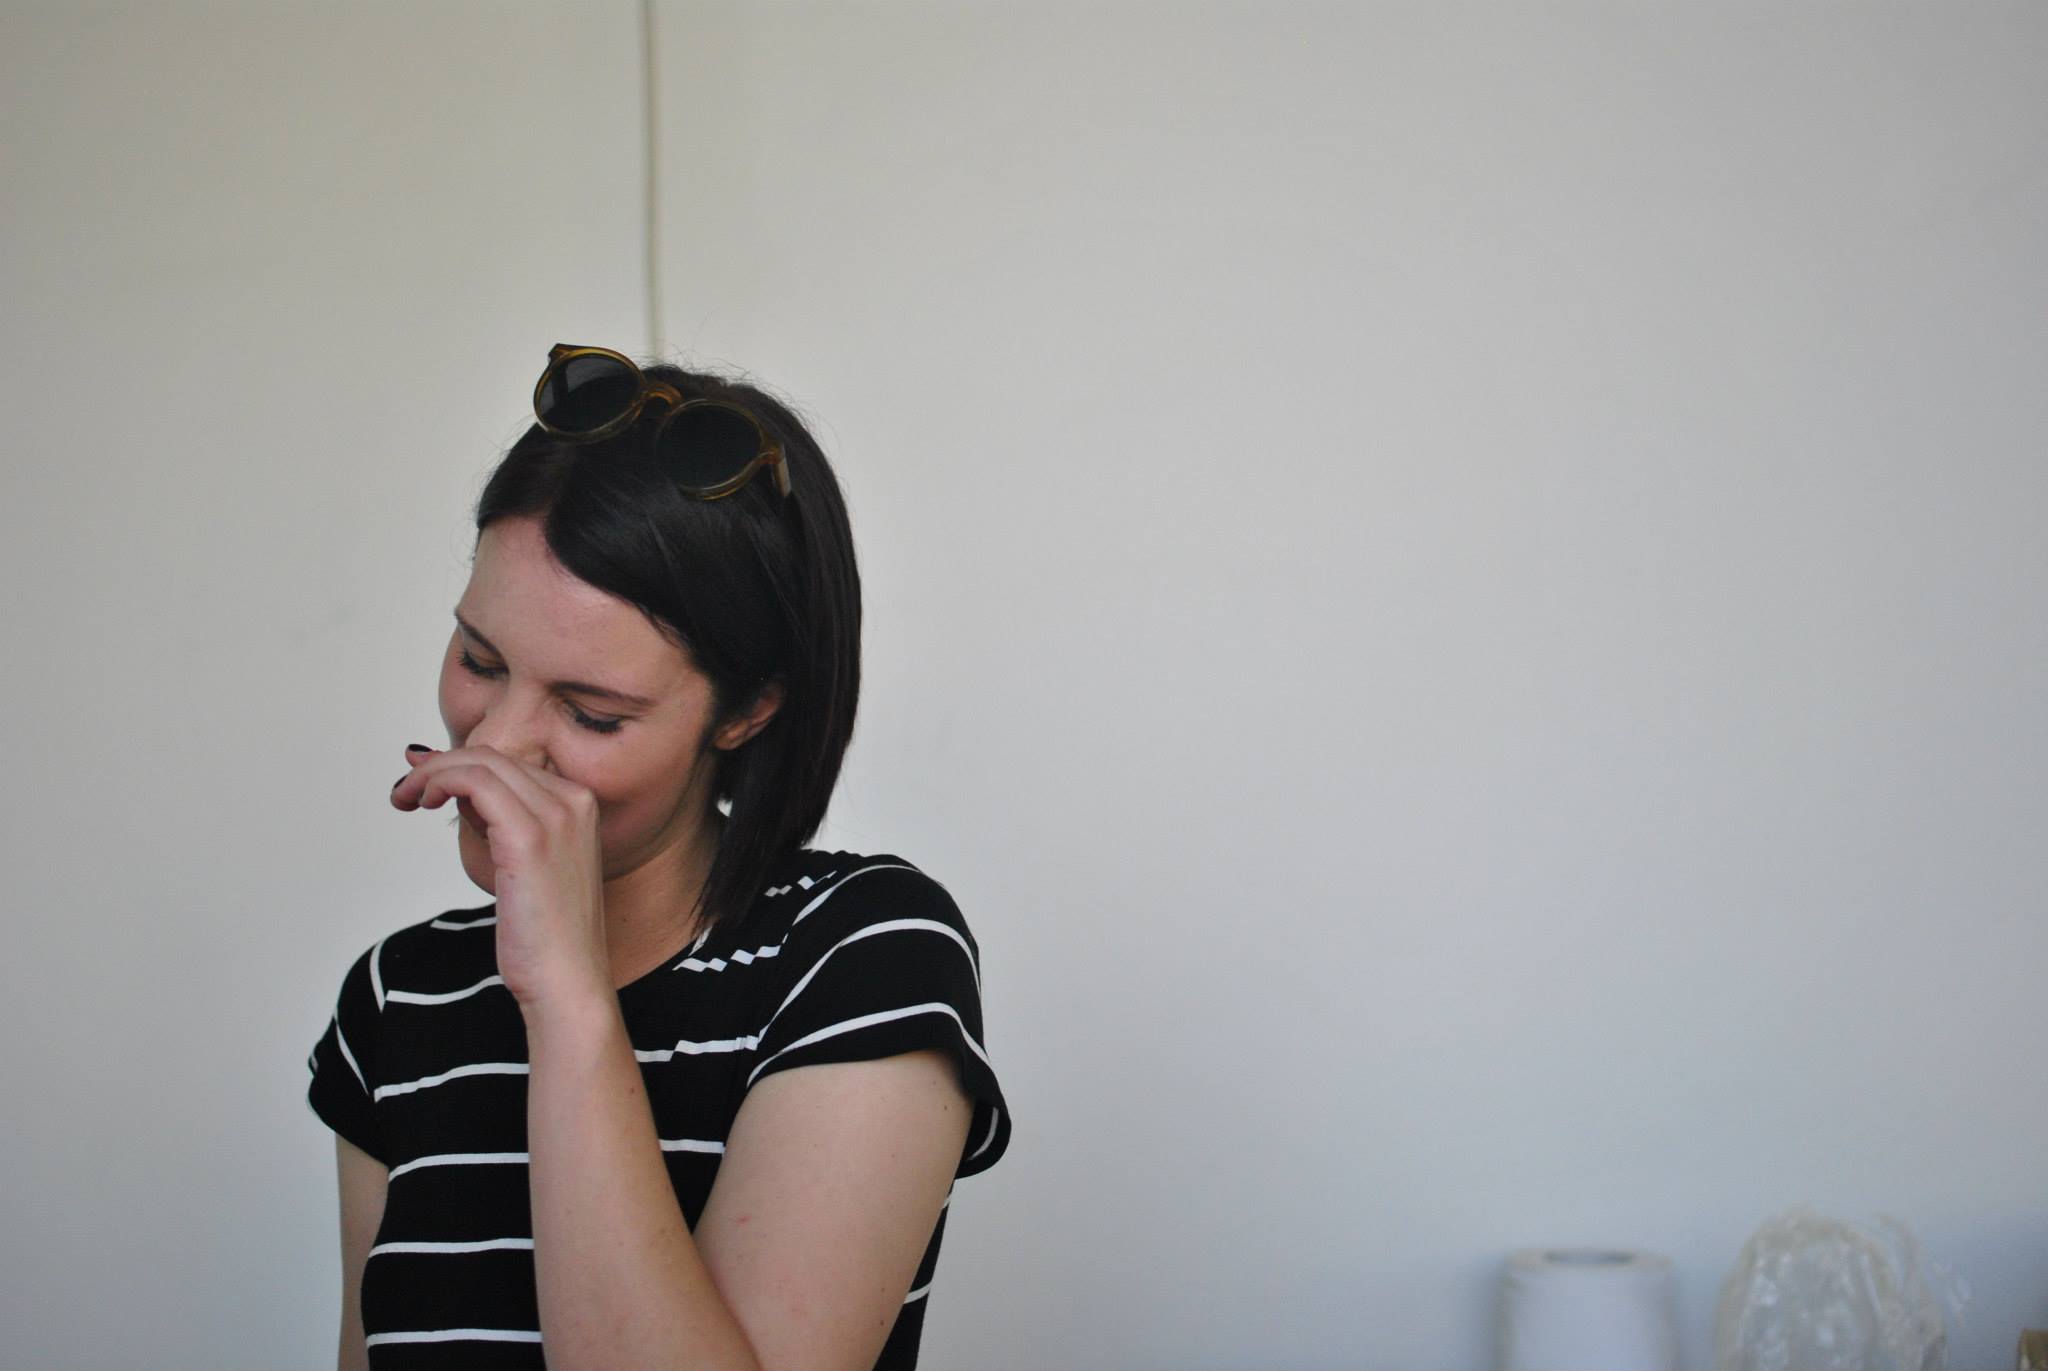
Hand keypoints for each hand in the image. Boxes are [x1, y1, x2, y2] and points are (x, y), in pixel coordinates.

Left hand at [392, 745, 611, 1012]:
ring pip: (481, 763)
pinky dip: (440, 781)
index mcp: (579, 805)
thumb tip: (450, 788)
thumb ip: (497, 823)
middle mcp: (574, 802)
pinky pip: (476, 783)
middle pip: (494, 757)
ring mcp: (556, 816)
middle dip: (439, 766)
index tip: (425, 783)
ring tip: (406, 798)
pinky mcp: (529, 837)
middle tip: (406, 792)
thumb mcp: (524, 866)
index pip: (510, 764)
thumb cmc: (545, 935)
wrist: (567, 980)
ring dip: (432, 773)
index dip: (460, 766)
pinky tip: (422, 802)